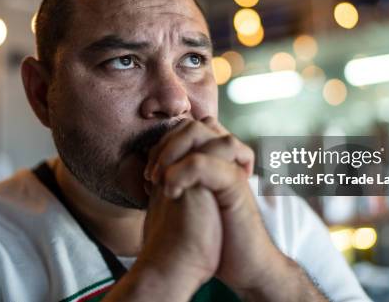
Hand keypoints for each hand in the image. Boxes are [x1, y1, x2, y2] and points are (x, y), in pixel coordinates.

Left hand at [144, 117, 279, 293]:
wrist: (243, 265)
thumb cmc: (216, 238)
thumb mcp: (191, 203)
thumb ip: (177, 180)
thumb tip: (146, 171)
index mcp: (215, 159)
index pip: (186, 128)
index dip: (162, 143)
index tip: (149, 174)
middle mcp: (226, 158)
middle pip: (193, 124)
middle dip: (165, 144)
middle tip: (151, 176)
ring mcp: (232, 166)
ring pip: (201, 131)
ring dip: (171, 152)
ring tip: (158, 180)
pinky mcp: (235, 184)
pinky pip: (205, 162)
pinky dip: (181, 171)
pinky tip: (171, 192)